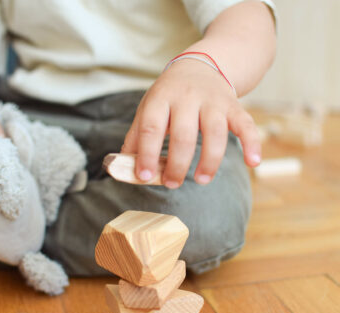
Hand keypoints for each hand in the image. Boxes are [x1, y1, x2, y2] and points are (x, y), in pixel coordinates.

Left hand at [121, 59, 260, 187]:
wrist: (202, 65)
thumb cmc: (170, 95)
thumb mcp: (148, 107)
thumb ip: (136, 136)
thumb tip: (123, 166)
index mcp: (161, 98)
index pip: (151, 127)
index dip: (147, 154)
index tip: (144, 176)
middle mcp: (188, 97)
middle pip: (184, 135)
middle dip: (178, 164)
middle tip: (172, 183)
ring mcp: (213, 101)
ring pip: (215, 133)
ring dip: (209, 161)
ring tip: (201, 180)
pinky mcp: (233, 106)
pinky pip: (246, 124)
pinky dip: (252, 143)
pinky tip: (252, 162)